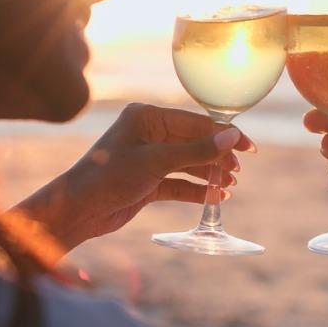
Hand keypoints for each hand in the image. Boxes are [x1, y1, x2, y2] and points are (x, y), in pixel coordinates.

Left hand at [12, 103, 253, 251]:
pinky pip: (178, 182)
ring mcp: (147, 158)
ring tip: (230, 185)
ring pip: (188, 163)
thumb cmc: (110, 177)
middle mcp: (148, 133)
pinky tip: (216, 197)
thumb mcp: (157, 162)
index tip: (249, 147)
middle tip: (238, 170)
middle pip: (193, 142)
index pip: (195, 122)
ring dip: (209, 174)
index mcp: (146, 116)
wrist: (78, 209)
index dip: (223, 134)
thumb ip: (197, 150)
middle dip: (217, 156)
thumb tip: (232, 136)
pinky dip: (196, 189)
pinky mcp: (147, 181)